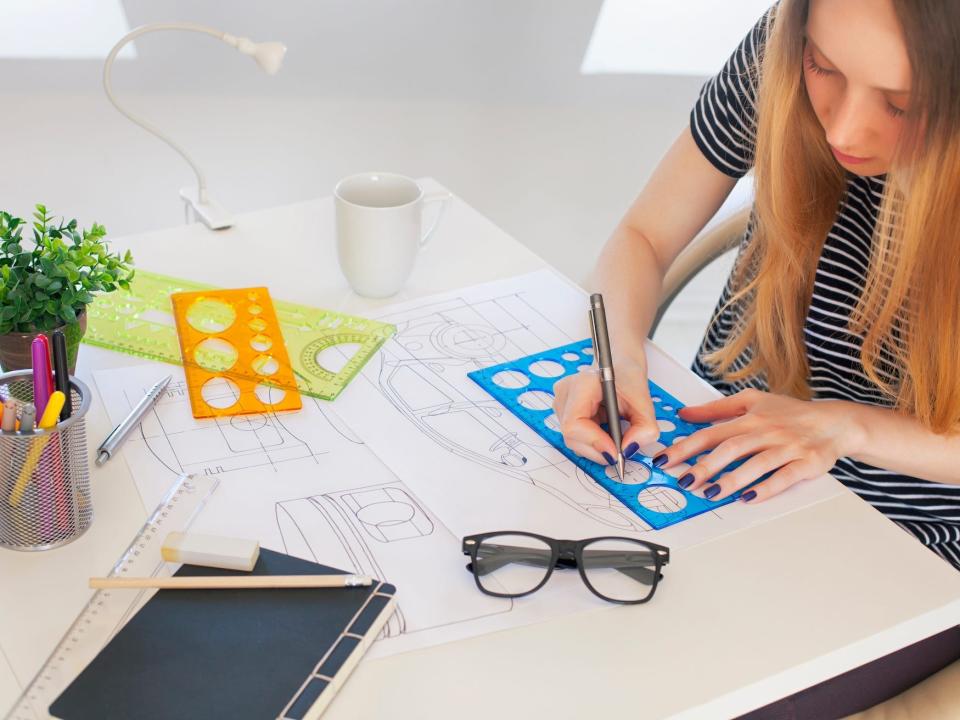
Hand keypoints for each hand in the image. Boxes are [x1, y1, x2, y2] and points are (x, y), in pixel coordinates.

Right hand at [553, 358, 659, 465]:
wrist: (620, 365)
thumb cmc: (628, 377)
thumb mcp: (644, 401)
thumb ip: (644, 427)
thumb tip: (630, 449)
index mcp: (582, 384)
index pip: (574, 423)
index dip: (594, 442)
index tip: (615, 452)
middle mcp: (565, 393)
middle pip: (572, 436)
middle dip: (597, 450)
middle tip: (620, 453)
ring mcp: (561, 403)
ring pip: (572, 440)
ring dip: (596, 448)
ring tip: (615, 440)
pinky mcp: (563, 411)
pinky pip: (575, 436)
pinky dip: (592, 442)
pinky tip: (606, 434)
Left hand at [657, 388, 859, 502]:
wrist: (834, 422)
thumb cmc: (790, 413)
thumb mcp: (752, 402)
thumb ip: (717, 409)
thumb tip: (684, 414)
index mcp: (750, 418)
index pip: (712, 432)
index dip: (686, 446)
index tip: (665, 459)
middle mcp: (767, 431)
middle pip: (731, 448)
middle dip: (705, 465)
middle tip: (684, 481)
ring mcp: (787, 447)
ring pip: (756, 463)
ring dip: (732, 479)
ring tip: (710, 493)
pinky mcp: (807, 463)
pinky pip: (785, 476)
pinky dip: (767, 487)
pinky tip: (749, 498)